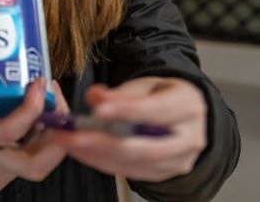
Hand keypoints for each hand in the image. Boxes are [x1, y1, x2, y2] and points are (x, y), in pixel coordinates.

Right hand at [0, 52, 69, 201]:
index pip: (7, 133)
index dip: (29, 108)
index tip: (36, 83)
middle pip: (40, 157)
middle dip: (56, 124)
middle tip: (53, 91)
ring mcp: (6, 169)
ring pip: (46, 157)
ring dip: (57, 128)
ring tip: (53, 96)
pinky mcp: (12, 171)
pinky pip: (39, 154)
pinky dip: (47, 134)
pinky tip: (43, 111)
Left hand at [58, 77, 206, 181]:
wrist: (179, 117)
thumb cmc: (160, 96)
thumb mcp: (145, 84)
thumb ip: (120, 92)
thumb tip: (95, 96)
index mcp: (188, 106)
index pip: (157, 110)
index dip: (127, 111)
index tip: (98, 110)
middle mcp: (189, 138)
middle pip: (146, 147)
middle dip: (105, 142)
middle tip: (73, 136)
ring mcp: (177, 161)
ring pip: (135, 163)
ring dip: (97, 154)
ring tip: (69, 142)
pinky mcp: (161, 174)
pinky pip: (128, 172)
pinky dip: (101, 161)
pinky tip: (81, 151)